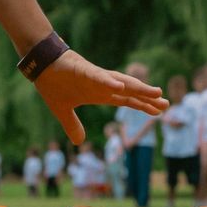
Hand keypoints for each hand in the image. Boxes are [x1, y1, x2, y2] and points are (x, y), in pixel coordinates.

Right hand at [32, 50, 164, 143]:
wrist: (40, 64)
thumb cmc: (53, 84)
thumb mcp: (63, 111)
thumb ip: (73, 125)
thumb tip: (79, 142)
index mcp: (99, 94)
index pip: (127, 101)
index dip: (143, 106)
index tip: (159, 112)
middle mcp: (102, 85)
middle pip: (130, 92)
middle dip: (148, 98)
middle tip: (166, 104)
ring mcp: (94, 77)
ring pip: (121, 82)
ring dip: (138, 87)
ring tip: (156, 92)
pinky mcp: (83, 70)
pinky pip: (99, 77)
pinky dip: (110, 82)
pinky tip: (121, 87)